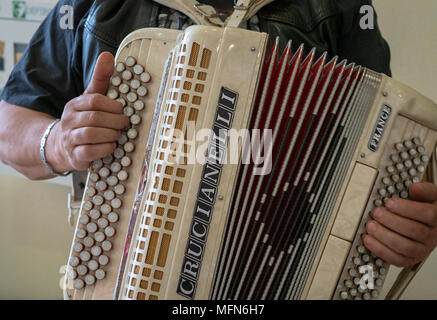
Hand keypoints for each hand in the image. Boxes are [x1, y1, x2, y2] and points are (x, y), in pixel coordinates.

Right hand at [46, 52, 128, 171]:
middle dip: (115, 121)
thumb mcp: (90, 98)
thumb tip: (108, 55)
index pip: (94, 100)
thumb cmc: (83, 120)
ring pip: (92, 134)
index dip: (112, 105)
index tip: (122, 109)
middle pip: (95, 118)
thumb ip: (100, 79)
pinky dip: (105, 149)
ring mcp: (70, 139)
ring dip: (111, 134)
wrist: (61, 146)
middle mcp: (70, 121)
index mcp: (75, 105)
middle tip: (125, 123)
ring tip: (118, 134)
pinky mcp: (75, 156)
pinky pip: (90, 152)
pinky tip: (111, 146)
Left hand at [364, 182, 436, 266]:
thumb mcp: (428, 195)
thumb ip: (423, 190)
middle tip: (376, 213)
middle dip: (392, 221)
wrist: (427, 225)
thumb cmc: (424, 208)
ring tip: (370, 226)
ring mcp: (422, 249)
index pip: (428, 214)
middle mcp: (432, 235)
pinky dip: (381, 251)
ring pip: (406, 247)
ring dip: (385, 237)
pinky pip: (398, 259)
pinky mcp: (411, 259)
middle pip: (415, 231)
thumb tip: (414, 187)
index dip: (407, 209)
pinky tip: (369, 240)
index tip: (389, 202)